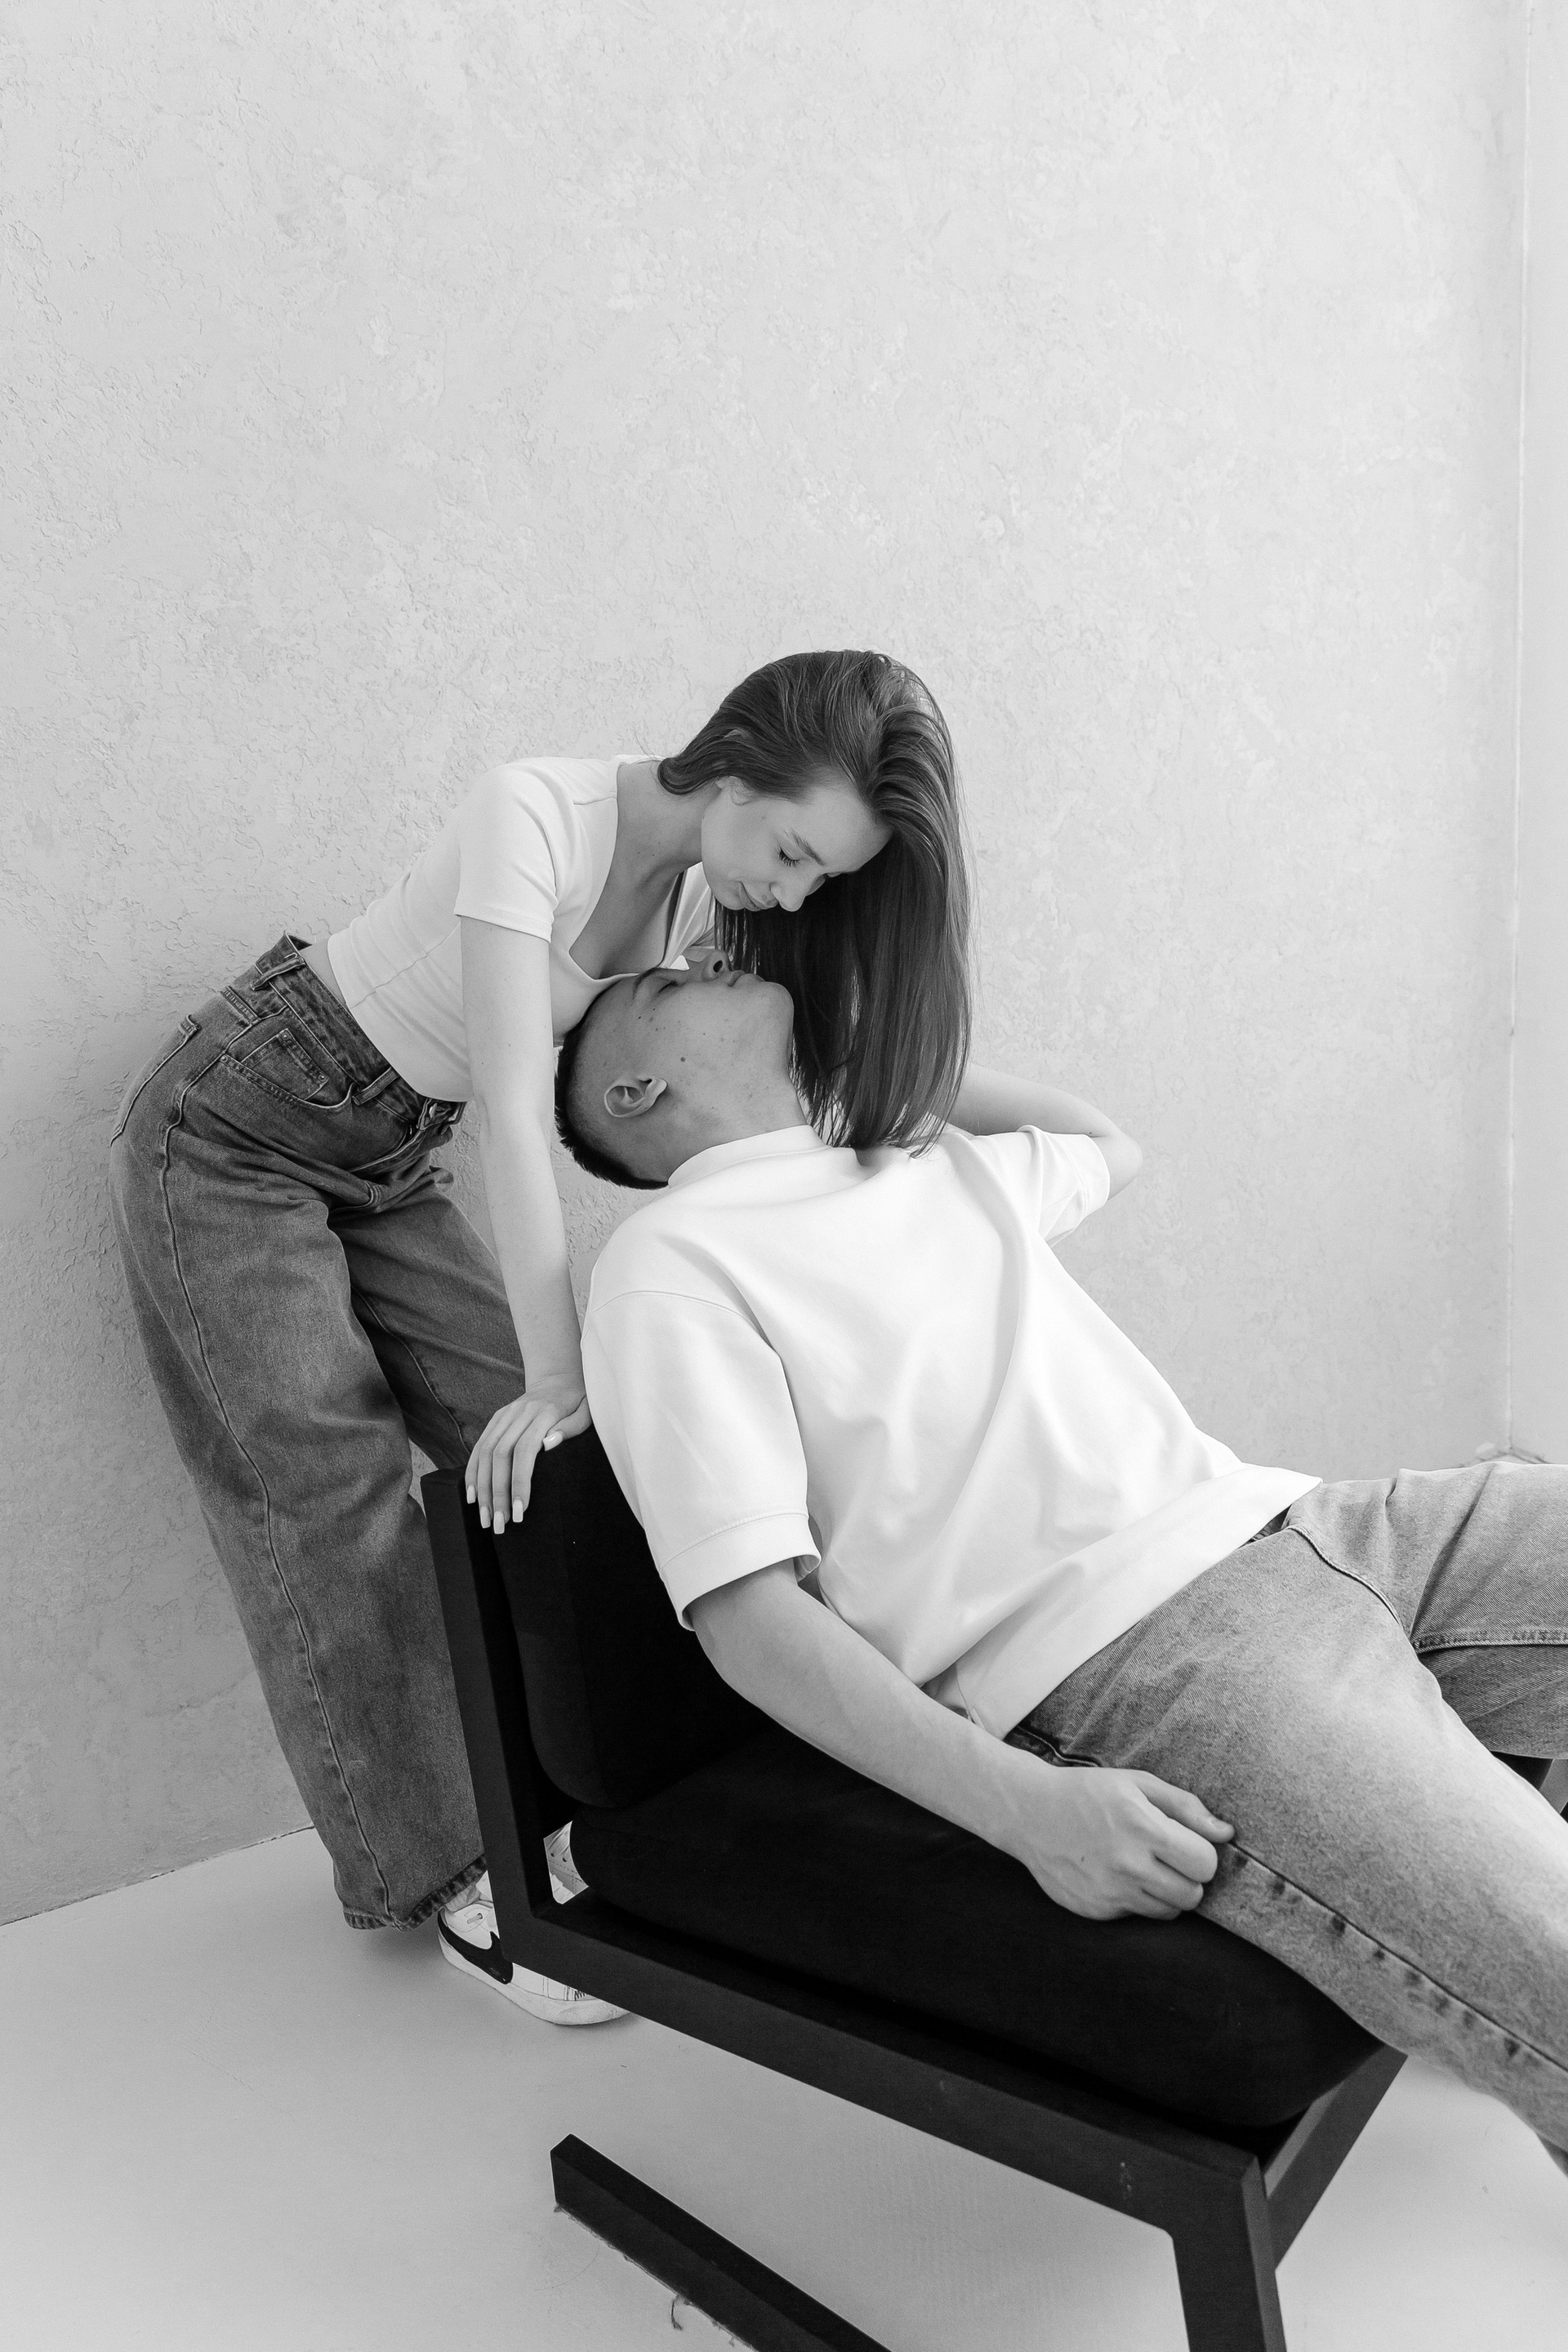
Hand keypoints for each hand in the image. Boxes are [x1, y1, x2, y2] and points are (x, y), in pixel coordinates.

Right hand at [465, 1375, 591, 1533]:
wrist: (559, 1376)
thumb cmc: (578, 1401)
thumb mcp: (587, 1411)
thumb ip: (572, 1427)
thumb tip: (549, 1445)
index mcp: (544, 1412)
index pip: (525, 1451)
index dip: (520, 1482)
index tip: (520, 1512)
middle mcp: (519, 1412)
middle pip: (500, 1455)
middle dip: (498, 1493)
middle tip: (498, 1525)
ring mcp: (505, 1414)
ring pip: (485, 1452)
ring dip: (482, 1488)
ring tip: (484, 1518)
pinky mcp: (496, 1418)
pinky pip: (479, 1446)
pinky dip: (472, 1472)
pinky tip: (473, 1496)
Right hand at [1012, 1761, 1232, 1920]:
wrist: (1029, 1812)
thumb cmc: (1089, 1792)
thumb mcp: (1137, 1783)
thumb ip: (1186, 1807)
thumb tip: (1227, 1833)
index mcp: (1143, 1828)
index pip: (1205, 1864)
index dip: (1202, 1854)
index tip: (1185, 1843)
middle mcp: (1127, 1865)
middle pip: (1192, 1895)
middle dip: (1188, 1877)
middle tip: (1168, 1858)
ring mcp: (1109, 1892)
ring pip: (1169, 1912)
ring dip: (1166, 1893)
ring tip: (1144, 1867)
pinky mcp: (1095, 1911)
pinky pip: (1137, 1916)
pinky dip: (1137, 1900)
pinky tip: (1117, 1875)